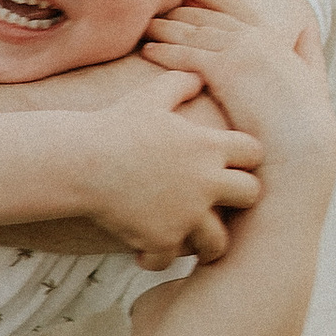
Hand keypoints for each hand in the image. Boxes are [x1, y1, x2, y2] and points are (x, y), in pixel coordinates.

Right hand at [80, 75, 261, 268]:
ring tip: (195, 243)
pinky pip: (170, 259)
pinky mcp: (161, 239)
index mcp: (208, 146)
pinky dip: (158, 258)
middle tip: (222, 203)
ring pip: (218, 241)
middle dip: (238, 199)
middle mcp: (205, 182)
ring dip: (205, 243)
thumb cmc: (114, 125)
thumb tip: (197, 75)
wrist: (81, 161)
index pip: (254, 153)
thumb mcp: (150, 96)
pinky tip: (147, 252)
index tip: (231, 164)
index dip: (245, 158)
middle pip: (251, 195)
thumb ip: (179, 83)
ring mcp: (185, 214)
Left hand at [144, 0, 335, 188]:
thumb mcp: (314, 76)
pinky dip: (165, 50)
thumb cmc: (306, 122)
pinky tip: (148, 51)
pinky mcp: (225, 69)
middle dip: (182, 11)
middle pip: (208, 16)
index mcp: (273, 37)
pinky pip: (186, 54)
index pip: (235, 7)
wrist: (302, 145)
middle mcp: (254, 37)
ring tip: (146, 27)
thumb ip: (309, 49)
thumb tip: (308, 29)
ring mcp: (239, 50)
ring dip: (167, 27)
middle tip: (157, 8)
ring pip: (193, 32)